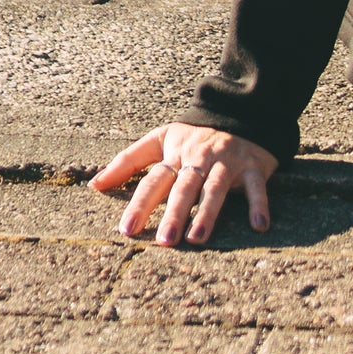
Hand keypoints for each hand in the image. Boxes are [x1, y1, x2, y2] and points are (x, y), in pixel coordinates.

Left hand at [90, 124, 277, 246]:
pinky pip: (256, 186)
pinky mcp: (253, 165)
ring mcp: (227, 161)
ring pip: (216, 187)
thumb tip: (93, 185)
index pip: (154, 180)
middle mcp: (199, 158)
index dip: (140, 204)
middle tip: (165, 242)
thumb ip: (127, 162)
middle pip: (184, 186)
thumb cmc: (194, 136)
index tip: (127, 230)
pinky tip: (259, 225)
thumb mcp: (159, 140)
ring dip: (208, 212)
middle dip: (174, 213)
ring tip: (198, 238)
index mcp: (175, 154)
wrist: (241, 111)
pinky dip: (259, 204)